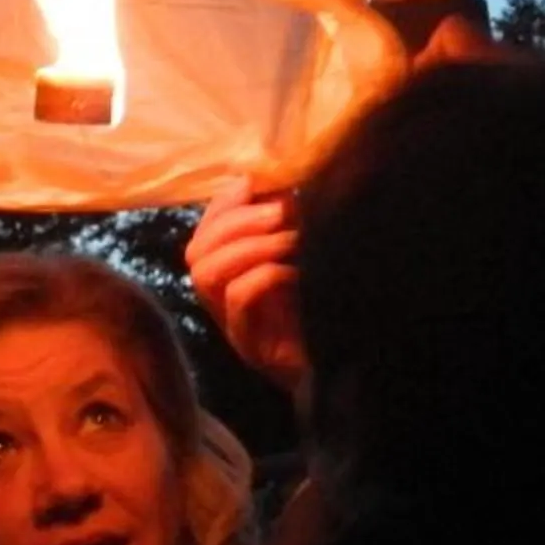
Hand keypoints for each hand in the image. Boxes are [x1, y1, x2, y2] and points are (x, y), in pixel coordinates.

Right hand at [184, 181, 307, 395]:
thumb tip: (282, 178)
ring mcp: (232, 325)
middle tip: (282, 211)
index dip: (225, 203)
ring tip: (291, 237)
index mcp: (230, 276)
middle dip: (237, 221)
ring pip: (205, 273)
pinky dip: (265, 275)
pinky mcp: (252, 347)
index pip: (204, 231)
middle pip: (196, 251)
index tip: (260, 184)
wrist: (348, 366)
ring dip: (250, 245)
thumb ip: (286, 223)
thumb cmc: (326, 309)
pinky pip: (239, 301)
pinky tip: (296, 271)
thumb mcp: (303, 257)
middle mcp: (221, 301)